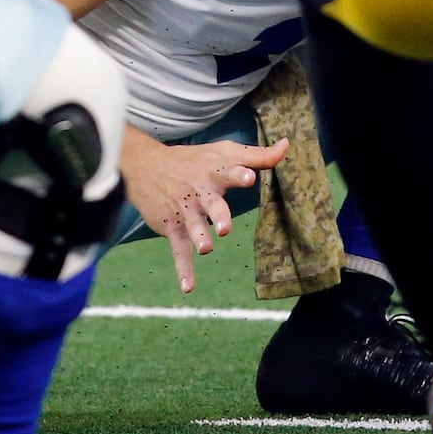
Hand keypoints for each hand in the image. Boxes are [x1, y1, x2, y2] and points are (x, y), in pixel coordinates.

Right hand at [123, 131, 286, 293]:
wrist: (145, 165)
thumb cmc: (195, 160)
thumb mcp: (225, 152)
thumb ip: (258, 155)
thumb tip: (287, 146)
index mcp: (215, 172)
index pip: (229, 171)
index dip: (239, 174)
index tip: (249, 177)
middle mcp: (200, 191)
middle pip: (212, 203)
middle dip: (219, 214)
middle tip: (225, 226)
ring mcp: (185, 210)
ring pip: (194, 226)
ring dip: (199, 237)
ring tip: (206, 249)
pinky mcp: (172, 227)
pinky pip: (179, 250)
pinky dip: (183, 269)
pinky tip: (188, 287)